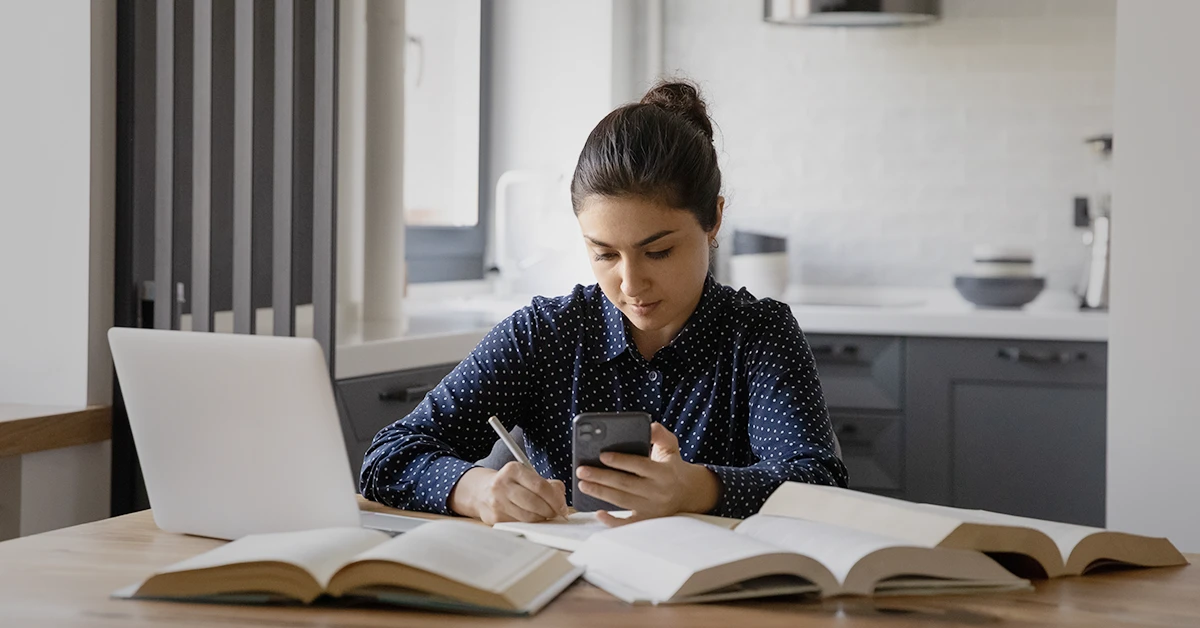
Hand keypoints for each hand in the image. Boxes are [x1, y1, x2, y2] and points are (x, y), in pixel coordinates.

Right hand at [449, 463, 568, 524]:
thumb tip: (561, 496)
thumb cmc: (510, 483)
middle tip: (557, 512)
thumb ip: (545, 483)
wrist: (480, 491)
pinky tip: (533, 518)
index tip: (562, 505)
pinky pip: (520, 524)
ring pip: (528, 517)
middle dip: (551, 510)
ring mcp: (497, 503)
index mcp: (513, 470)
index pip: (540, 486)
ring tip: (545, 515)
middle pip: (535, 503)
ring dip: (542, 518)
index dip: (555, 498)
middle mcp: (502, 485)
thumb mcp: (525, 475)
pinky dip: (531, 523)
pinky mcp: (495, 518)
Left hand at [576, 422, 720, 526]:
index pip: (640, 465)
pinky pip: (628, 524)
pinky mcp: (647, 520)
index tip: (601, 455)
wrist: (688, 493)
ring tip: (583, 484)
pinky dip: (612, 521)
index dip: (621, 461)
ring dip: (600, 493)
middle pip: (626, 484)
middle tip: (582, 470)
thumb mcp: (670, 446)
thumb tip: (649, 426)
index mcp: (664, 472)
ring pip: (623, 501)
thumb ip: (660, 434)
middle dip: (601, 477)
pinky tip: (598, 512)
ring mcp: (653, 508)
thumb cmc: (672, 466)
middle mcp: (659, 491)